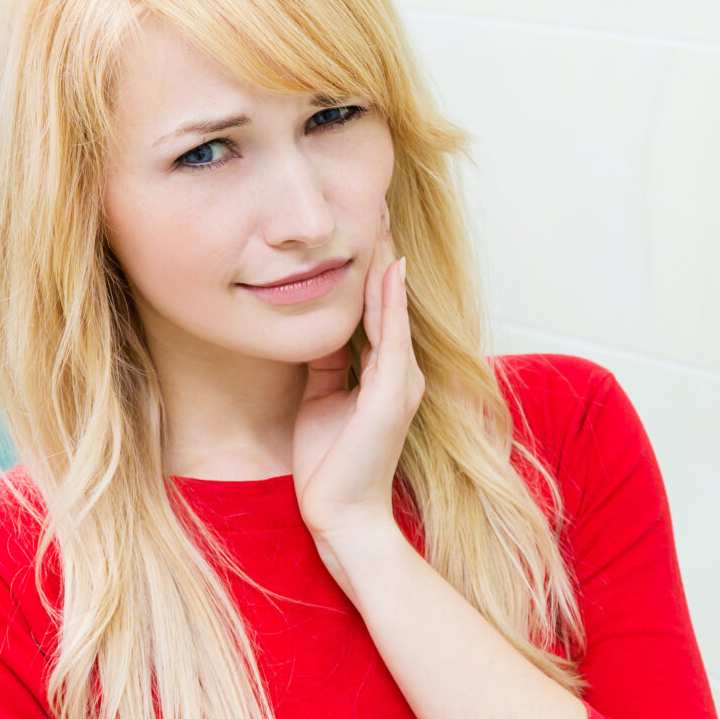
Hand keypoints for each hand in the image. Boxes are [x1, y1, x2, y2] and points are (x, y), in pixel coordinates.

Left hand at [292, 202, 424, 551]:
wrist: (340, 516)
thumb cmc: (329, 465)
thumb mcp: (321, 399)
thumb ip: (328, 363)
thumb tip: (320, 329)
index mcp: (380, 371)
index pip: (375, 306)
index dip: (368, 265)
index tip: (360, 223)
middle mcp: (399, 370)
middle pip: (388, 298)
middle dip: (381, 252)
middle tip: (374, 202)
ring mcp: (400, 381)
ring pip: (391, 309)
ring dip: (386, 264)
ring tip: (382, 220)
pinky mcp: (392, 395)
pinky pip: (390, 337)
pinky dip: (389, 302)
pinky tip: (386, 271)